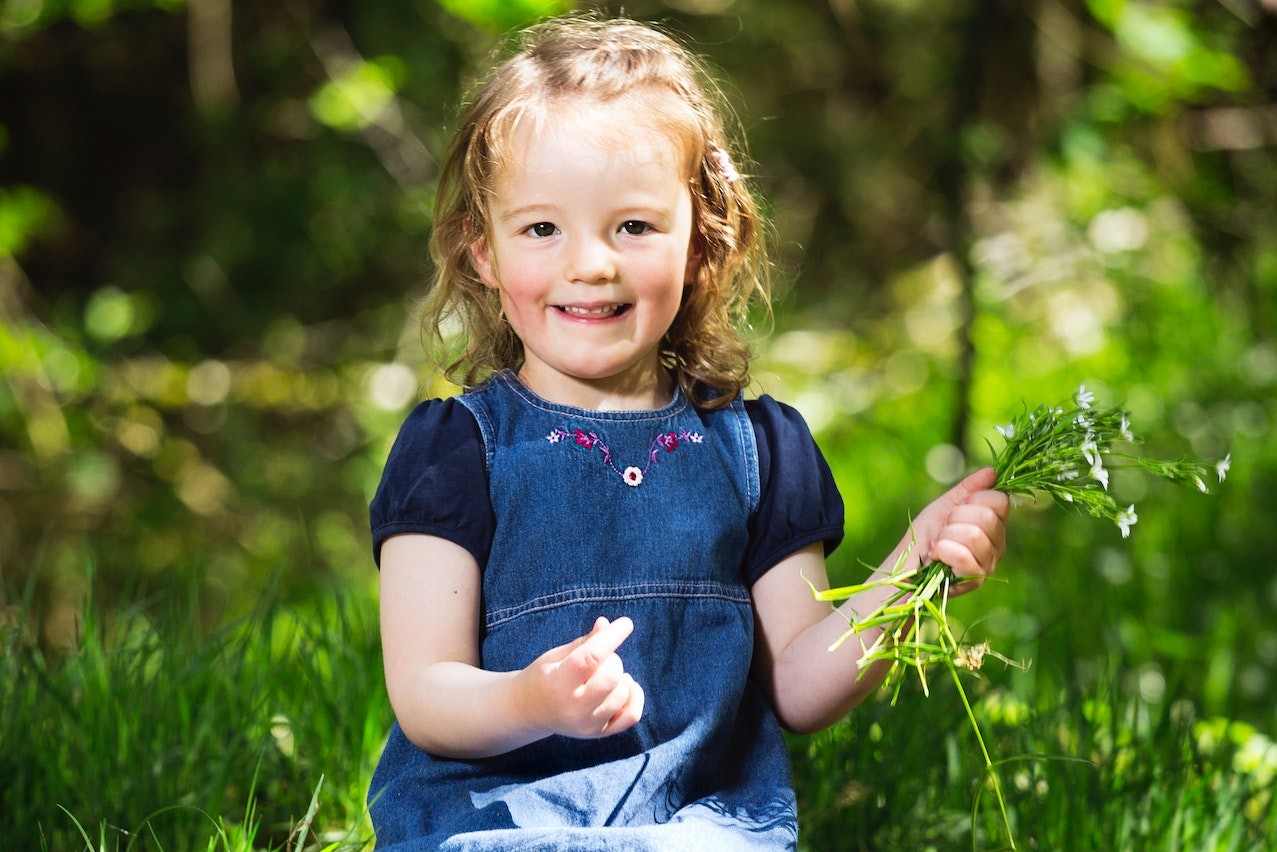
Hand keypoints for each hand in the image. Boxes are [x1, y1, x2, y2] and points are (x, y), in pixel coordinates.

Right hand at [515, 616, 644, 739]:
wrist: (529, 710)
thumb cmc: (543, 676)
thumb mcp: (556, 655)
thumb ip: (583, 642)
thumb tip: (606, 625)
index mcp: (556, 684)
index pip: (590, 659)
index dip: (610, 638)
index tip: (625, 623)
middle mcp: (573, 709)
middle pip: (610, 677)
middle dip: (612, 659)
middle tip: (602, 657)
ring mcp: (588, 725)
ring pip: (623, 694)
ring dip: (621, 677)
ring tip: (606, 673)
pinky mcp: (599, 733)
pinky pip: (631, 715)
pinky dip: (635, 696)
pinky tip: (624, 686)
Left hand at [915, 467, 1008, 596]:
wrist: (904, 564)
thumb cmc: (924, 536)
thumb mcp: (945, 506)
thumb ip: (969, 489)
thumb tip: (991, 472)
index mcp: (994, 526)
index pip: (1000, 501)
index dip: (973, 499)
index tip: (955, 509)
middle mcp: (996, 545)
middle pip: (987, 516)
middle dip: (955, 518)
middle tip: (943, 530)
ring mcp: (988, 563)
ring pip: (973, 535)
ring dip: (946, 536)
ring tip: (938, 545)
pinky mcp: (975, 579)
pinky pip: (962, 555)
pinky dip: (942, 551)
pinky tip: (937, 558)